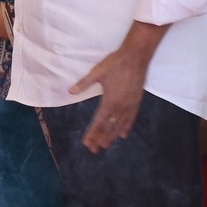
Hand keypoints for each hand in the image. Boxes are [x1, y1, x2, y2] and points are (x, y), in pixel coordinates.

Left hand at [69, 21, 164, 152]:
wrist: (136, 56)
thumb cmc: (115, 63)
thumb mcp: (97, 72)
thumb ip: (84, 83)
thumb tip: (70, 92)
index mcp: (109, 100)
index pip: (99, 122)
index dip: (92, 133)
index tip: (87, 143)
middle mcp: (120, 106)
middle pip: (109, 126)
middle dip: (100, 138)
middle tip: (94, 149)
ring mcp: (130, 104)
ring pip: (119, 125)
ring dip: (111, 136)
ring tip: (105, 145)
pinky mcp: (136, 101)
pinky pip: (131, 118)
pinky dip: (126, 127)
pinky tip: (122, 134)